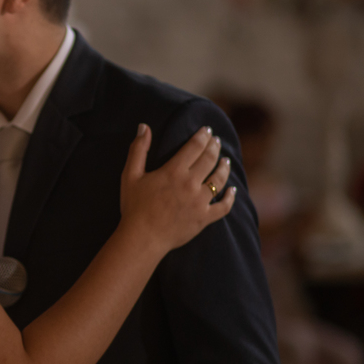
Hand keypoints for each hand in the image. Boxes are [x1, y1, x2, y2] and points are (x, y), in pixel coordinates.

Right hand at [118, 124, 234, 253]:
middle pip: (209, 159)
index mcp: (174, 171)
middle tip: (216, 141)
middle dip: (214, 147)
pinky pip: (224, 206)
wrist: (143, 237)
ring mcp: (200, 202)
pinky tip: (232, 189)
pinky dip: (230, 197)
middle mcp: (190, 184)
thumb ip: (138, 149)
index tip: (207, 130)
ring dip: (224, 167)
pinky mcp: (205, 218)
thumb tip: (144, 126)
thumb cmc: (134, 206)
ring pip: (219, 180)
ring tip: (225, 160)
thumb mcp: (131, 175)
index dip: (202, 136)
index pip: (194, 147)